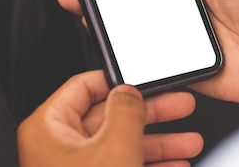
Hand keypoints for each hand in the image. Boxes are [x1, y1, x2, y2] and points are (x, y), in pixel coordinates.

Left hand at [17, 70, 202, 166]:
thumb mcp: (115, 148)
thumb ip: (126, 112)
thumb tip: (129, 91)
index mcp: (50, 128)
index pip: (83, 87)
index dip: (118, 81)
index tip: (145, 80)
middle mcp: (60, 146)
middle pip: (111, 116)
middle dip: (152, 115)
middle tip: (180, 106)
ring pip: (122, 144)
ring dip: (159, 143)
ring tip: (189, 141)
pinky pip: (123, 166)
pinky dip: (150, 165)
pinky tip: (176, 166)